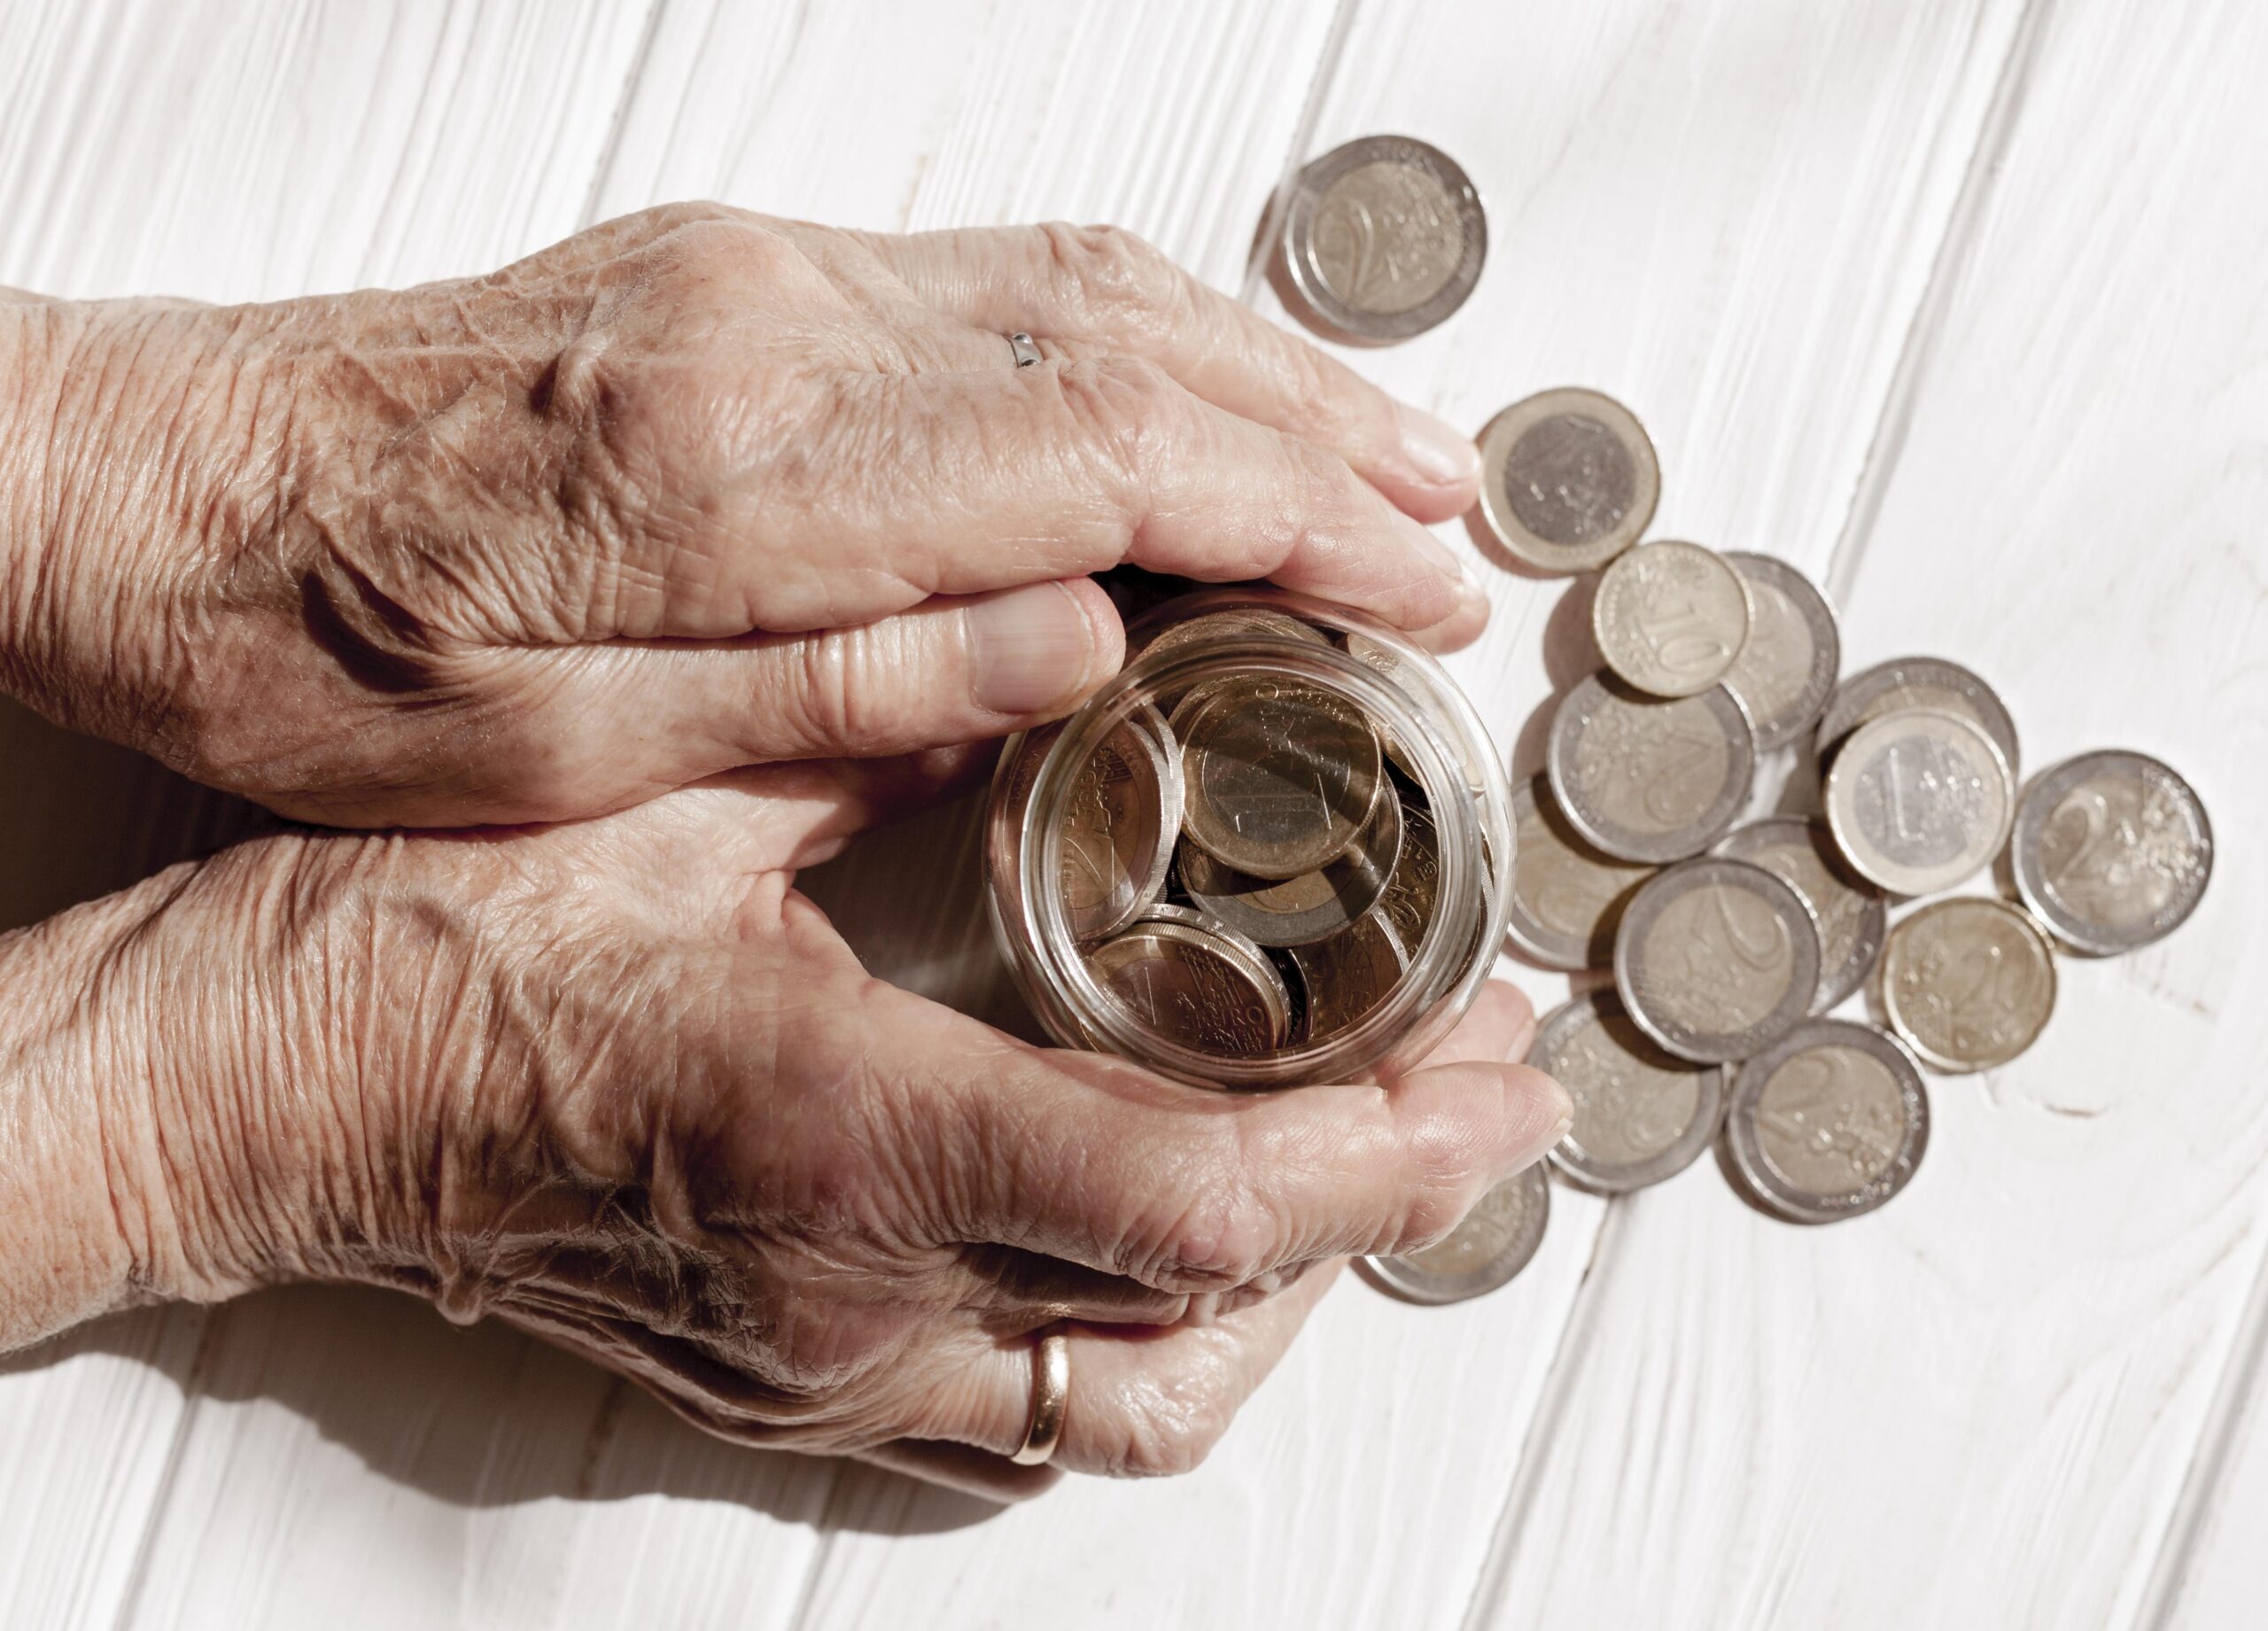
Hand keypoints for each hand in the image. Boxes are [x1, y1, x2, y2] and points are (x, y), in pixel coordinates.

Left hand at [0, 207, 1486, 827]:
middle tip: (1459, 530)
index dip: (1301, 519)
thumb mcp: (573, 743)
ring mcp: (757, 278)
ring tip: (1386, 456)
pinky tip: (1202, 379)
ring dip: (1260, 369)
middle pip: (1131, 347)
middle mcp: (772, 329)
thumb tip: (1081, 644)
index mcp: (740, 470)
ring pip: (1080, 288)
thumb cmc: (319, 648)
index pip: (1109, 458)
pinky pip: (995, 279)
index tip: (1418, 593)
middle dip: (1328, 436)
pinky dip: (1143, 332)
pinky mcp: (734, 274)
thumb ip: (850, 681)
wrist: (157, 489)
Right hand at [0, 763, 1564, 1498]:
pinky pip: (1030, 1421)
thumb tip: (1063, 648)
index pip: (1189, 1205)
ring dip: (1284, 1298)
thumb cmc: (408, 957)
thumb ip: (888, 724)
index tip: (1500, 1081)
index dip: (1384, 1157)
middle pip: (1203, 1328)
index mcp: (836, 1131)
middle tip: (1478, 1098)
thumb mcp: (668, 792)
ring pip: (1132, 1409)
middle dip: (1383, 1220)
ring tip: (1367, 1166)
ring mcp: (819, 1370)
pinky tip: (1189, 1243)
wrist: (250, 1101)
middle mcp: (847, 1295)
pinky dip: (1154, 1340)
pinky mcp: (788, 1389)